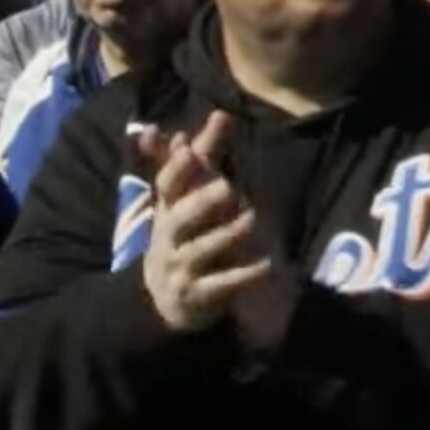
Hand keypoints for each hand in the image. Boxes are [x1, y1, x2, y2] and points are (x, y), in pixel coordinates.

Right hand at [134, 112, 296, 349]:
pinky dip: (241, 277)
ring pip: (199, 251)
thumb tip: (174, 130)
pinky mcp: (197, 296)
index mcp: (166, 210)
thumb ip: (185, 166)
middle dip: (200, 202)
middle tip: (228, 186)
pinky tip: (265, 265)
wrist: (164, 299)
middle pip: (178, 219)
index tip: (189, 147)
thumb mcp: (178, 203)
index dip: (177, 168)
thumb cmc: (180, 237)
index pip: (166, 185)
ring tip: (251, 219)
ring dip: (225, 235)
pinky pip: (218, 287)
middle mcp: (168, 238)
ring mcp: (180, 268)